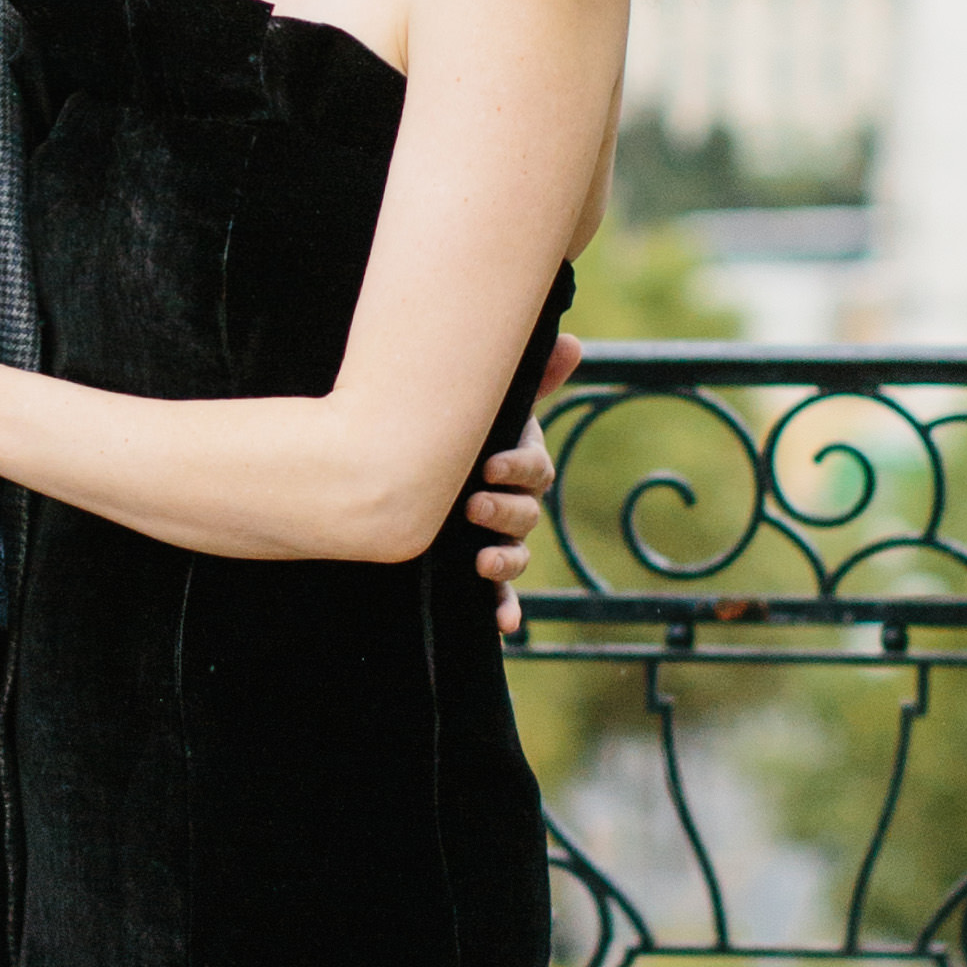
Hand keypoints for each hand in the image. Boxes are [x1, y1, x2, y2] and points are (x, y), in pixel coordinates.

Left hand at [464, 337, 572, 636]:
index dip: (519, 468)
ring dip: (504, 561)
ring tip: (480, 561)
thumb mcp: (483, 404)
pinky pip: (500, 598)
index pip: (535, 469)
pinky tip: (506, 625)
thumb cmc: (453, 432)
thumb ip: (529, 377)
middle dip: (504, 512)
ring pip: (515, 556)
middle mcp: (512, 504)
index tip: (492, 465)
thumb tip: (572, 341)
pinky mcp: (474, 574)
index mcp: (517, 465)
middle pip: (526, 515)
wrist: (394, 468)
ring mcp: (494, 540)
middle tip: (473, 506)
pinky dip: (507, 611)